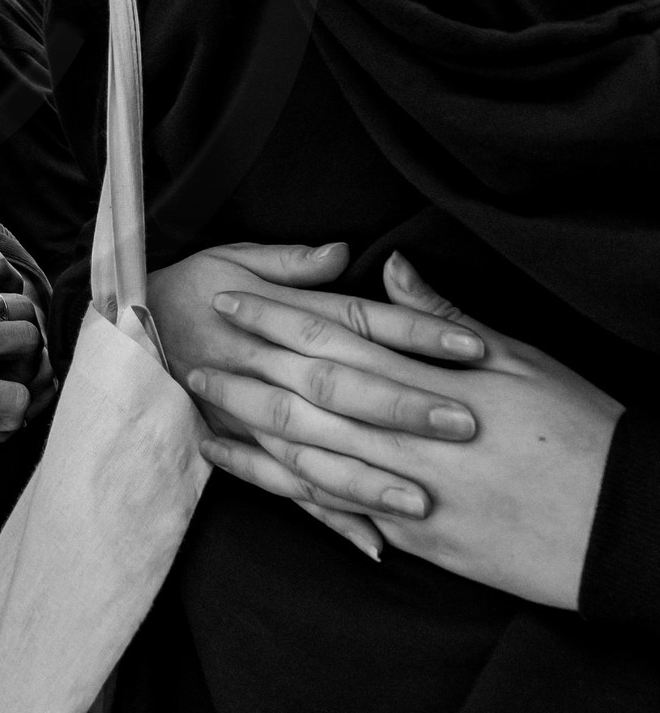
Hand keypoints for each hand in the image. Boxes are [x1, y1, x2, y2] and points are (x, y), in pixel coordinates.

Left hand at [191, 252, 623, 608]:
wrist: (630, 527)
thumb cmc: (580, 429)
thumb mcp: (520, 359)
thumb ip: (442, 318)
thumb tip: (392, 267)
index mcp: (429, 384)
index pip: (332, 337)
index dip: (275, 315)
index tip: (230, 297)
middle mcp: (409, 439)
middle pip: (305, 398)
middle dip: (245, 376)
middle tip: (192, 358)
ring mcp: (411, 495)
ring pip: (311, 459)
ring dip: (251, 436)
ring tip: (205, 417)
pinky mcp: (420, 539)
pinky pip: (342, 512)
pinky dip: (295, 494)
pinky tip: (260, 479)